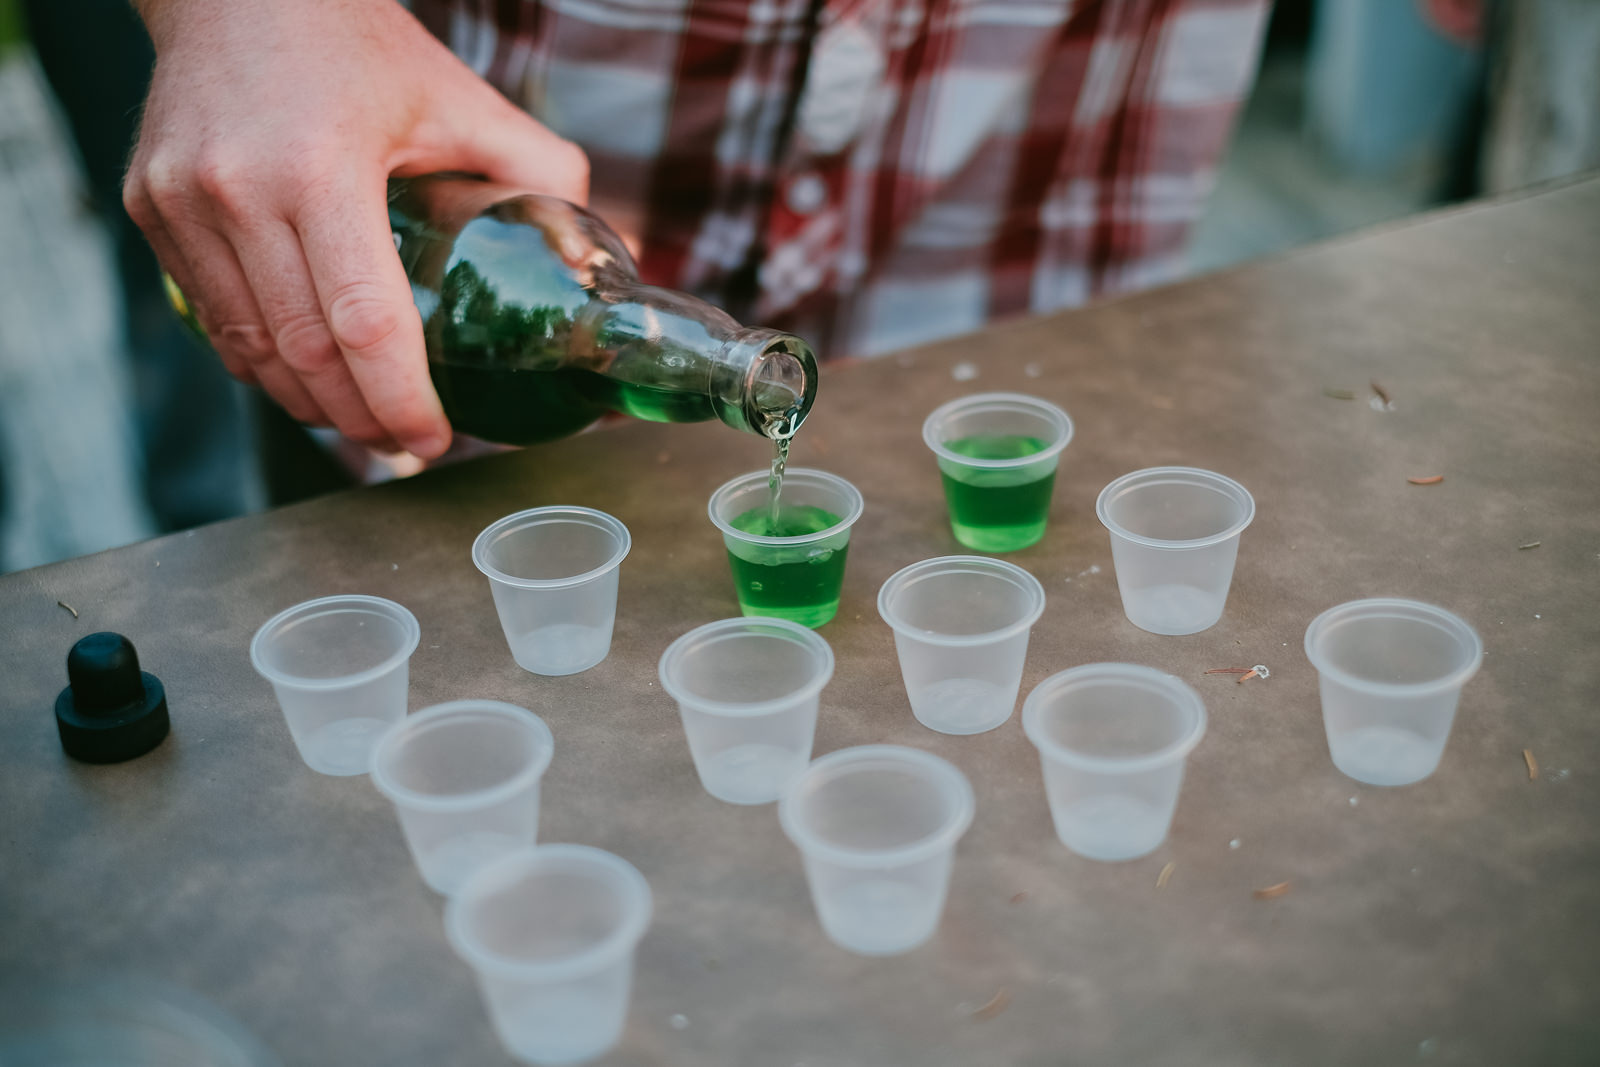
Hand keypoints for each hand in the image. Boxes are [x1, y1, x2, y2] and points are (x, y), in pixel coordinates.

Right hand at [124, 0, 588, 456]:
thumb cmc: (356, 42)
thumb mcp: (459, 97)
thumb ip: (539, 168)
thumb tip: (596, 251)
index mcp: (322, 169)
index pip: (367, 325)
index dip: (403, 401)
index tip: (435, 439)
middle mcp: (238, 191)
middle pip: (306, 356)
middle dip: (363, 419)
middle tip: (407, 446)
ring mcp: (181, 203)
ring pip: (250, 351)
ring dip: (310, 404)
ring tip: (362, 423)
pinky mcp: (151, 210)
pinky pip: (212, 319)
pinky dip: (262, 363)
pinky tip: (307, 378)